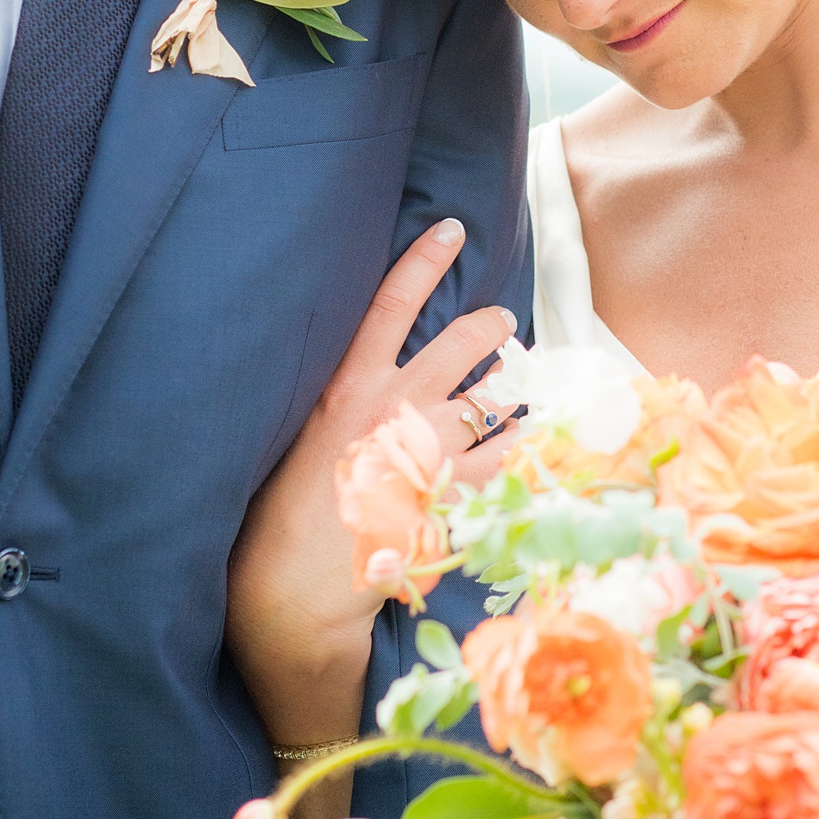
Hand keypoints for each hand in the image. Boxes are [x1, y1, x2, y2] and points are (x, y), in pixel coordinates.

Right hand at [226, 218, 515, 756]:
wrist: (290, 590)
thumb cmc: (281, 517)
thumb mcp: (299, 442)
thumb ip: (340, 406)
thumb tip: (376, 384)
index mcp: (344, 390)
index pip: (387, 305)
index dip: (423, 260)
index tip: (452, 228)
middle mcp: (388, 411)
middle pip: (459, 346)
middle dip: (492, 328)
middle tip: (504, 323)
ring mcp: (423, 455)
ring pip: (490, 403)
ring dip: (510, 390)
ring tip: (516, 385)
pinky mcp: (450, 500)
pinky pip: (507, 464)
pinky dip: (525, 452)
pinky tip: (536, 447)